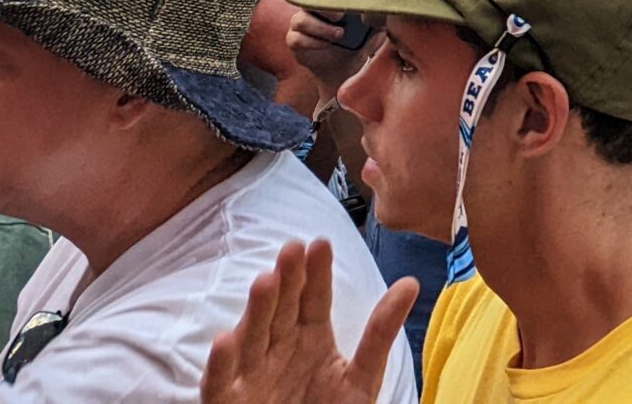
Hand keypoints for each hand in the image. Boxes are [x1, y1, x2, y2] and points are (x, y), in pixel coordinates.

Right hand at [200, 238, 416, 403]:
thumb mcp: (361, 377)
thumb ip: (380, 333)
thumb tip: (411, 282)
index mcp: (310, 338)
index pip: (314, 299)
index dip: (317, 273)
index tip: (320, 244)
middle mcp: (278, 350)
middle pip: (282, 310)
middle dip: (287, 281)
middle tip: (292, 249)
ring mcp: (251, 374)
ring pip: (252, 338)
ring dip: (256, 311)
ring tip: (265, 281)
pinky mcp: (227, 401)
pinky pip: (220, 382)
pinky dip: (221, 364)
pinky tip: (223, 340)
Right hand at [284, 9, 370, 107]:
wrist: (343, 69)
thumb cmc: (355, 44)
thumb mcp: (369, 32)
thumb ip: (375, 21)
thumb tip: (389, 11)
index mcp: (328, 3)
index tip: (347, 0)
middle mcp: (310, 11)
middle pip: (308, 2)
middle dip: (324, 8)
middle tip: (341, 17)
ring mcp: (299, 26)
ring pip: (300, 20)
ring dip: (321, 27)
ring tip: (339, 34)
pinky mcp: (294, 42)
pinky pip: (296, 39)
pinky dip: (312, 42)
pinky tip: (325, 45)